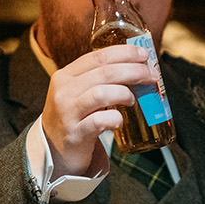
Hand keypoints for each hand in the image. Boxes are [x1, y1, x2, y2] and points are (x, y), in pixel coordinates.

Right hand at [39, 44, 157, 175]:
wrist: (52, 150)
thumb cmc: (73, 117)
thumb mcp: (77, 92)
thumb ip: (98, 79)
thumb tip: (137, 66)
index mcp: (65, 75)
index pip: (97, 56)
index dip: (124, 53)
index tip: (144, 54)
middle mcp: (64, 91)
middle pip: (105, 72)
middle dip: (134, 71)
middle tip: (152, 75)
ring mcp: (68, 113)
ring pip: (102, 93)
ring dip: (125, 93)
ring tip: (132, 100)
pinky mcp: (75, 134)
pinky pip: (99, 121)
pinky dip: (114, 118)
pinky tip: (119, 120)